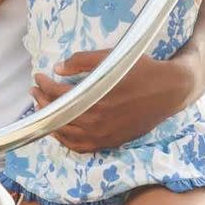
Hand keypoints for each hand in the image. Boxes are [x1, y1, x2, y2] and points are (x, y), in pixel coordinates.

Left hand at [31, 49, 190, 151]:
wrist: (170, 90)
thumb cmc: (142, 70)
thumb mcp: (111, 57)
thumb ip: (82, 61)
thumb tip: (57, 68)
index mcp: (96, 99)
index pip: (59, 95)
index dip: (45, 85)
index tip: (38, 76)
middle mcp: (98, 122)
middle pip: (59, 115)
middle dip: (42, 102)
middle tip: (35, 90)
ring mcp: (104, 135)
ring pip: (66, 135)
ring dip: (49, 121)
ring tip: (42, 108)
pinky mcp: (110, 142)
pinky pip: (81, 147)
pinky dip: (65, 140)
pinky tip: (58, 129)